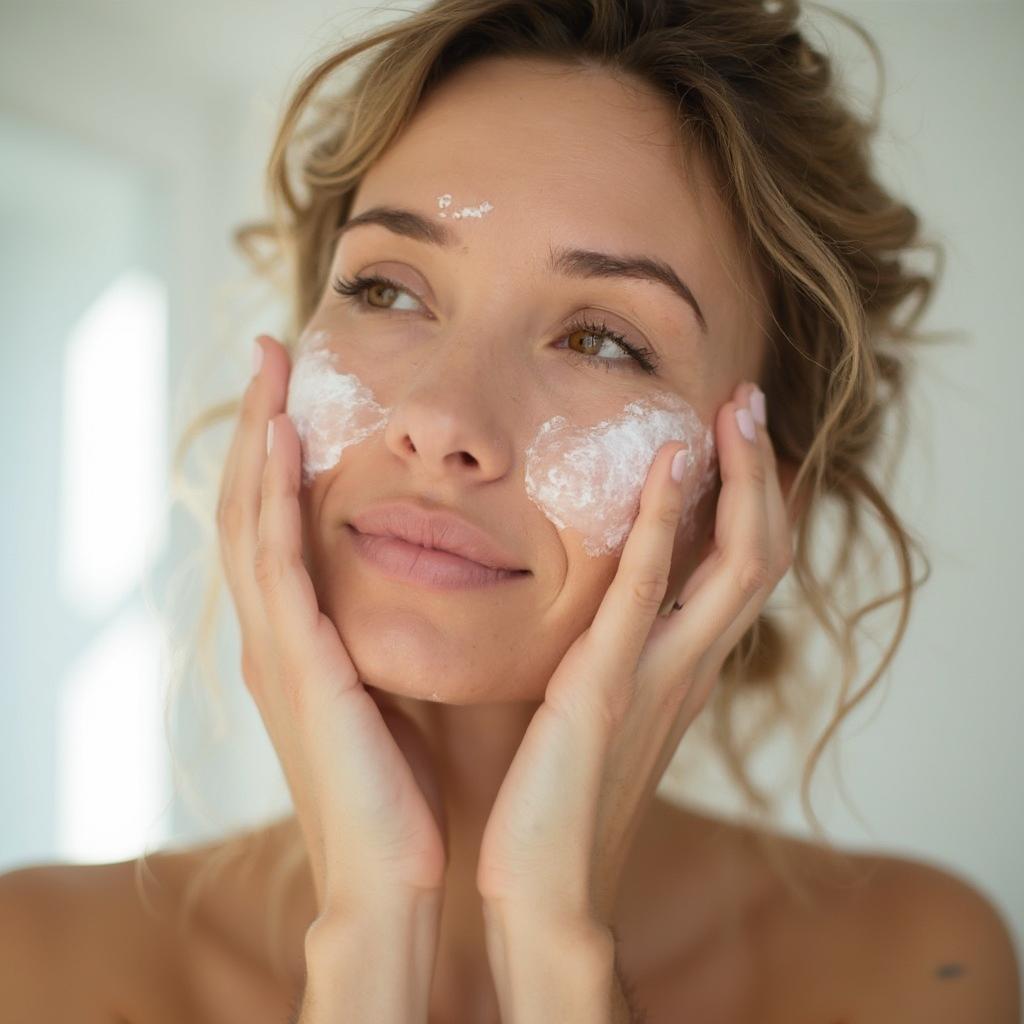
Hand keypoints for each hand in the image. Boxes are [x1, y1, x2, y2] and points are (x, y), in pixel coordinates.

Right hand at [216, 334, 447, 918]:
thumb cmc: (400, 788)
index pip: (276, 526)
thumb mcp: (388, 692)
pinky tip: (282, 439)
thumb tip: (422, 589)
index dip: (277, 458)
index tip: (296, 393)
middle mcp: (273, 634)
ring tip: (270, 368)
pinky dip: (271, 496)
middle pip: (249, 507)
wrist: (390, 873)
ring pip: (249, 519)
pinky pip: (277, 562)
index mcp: (297, 640)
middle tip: (270, 354)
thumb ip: (384, 639)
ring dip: (256, 439)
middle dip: (257, 427)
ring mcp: (276, 646)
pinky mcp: (297, 663)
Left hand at [476, 380, 792, 928]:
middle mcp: (690, 667)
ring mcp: (659, 677)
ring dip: (740, 481)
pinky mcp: (608, 689)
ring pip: (735, 565)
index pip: (744, 568)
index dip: (755, 498)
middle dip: (764, 473)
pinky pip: (648, 593)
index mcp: (685, 668)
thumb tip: (599, 600)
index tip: (739, 432)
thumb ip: (614, 654)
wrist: (544, 889)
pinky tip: (668, 464)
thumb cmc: (560, 799)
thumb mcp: (600, 710)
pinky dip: (666, 524)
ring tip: (735, 410)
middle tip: (749, 399)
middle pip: (762, 553)